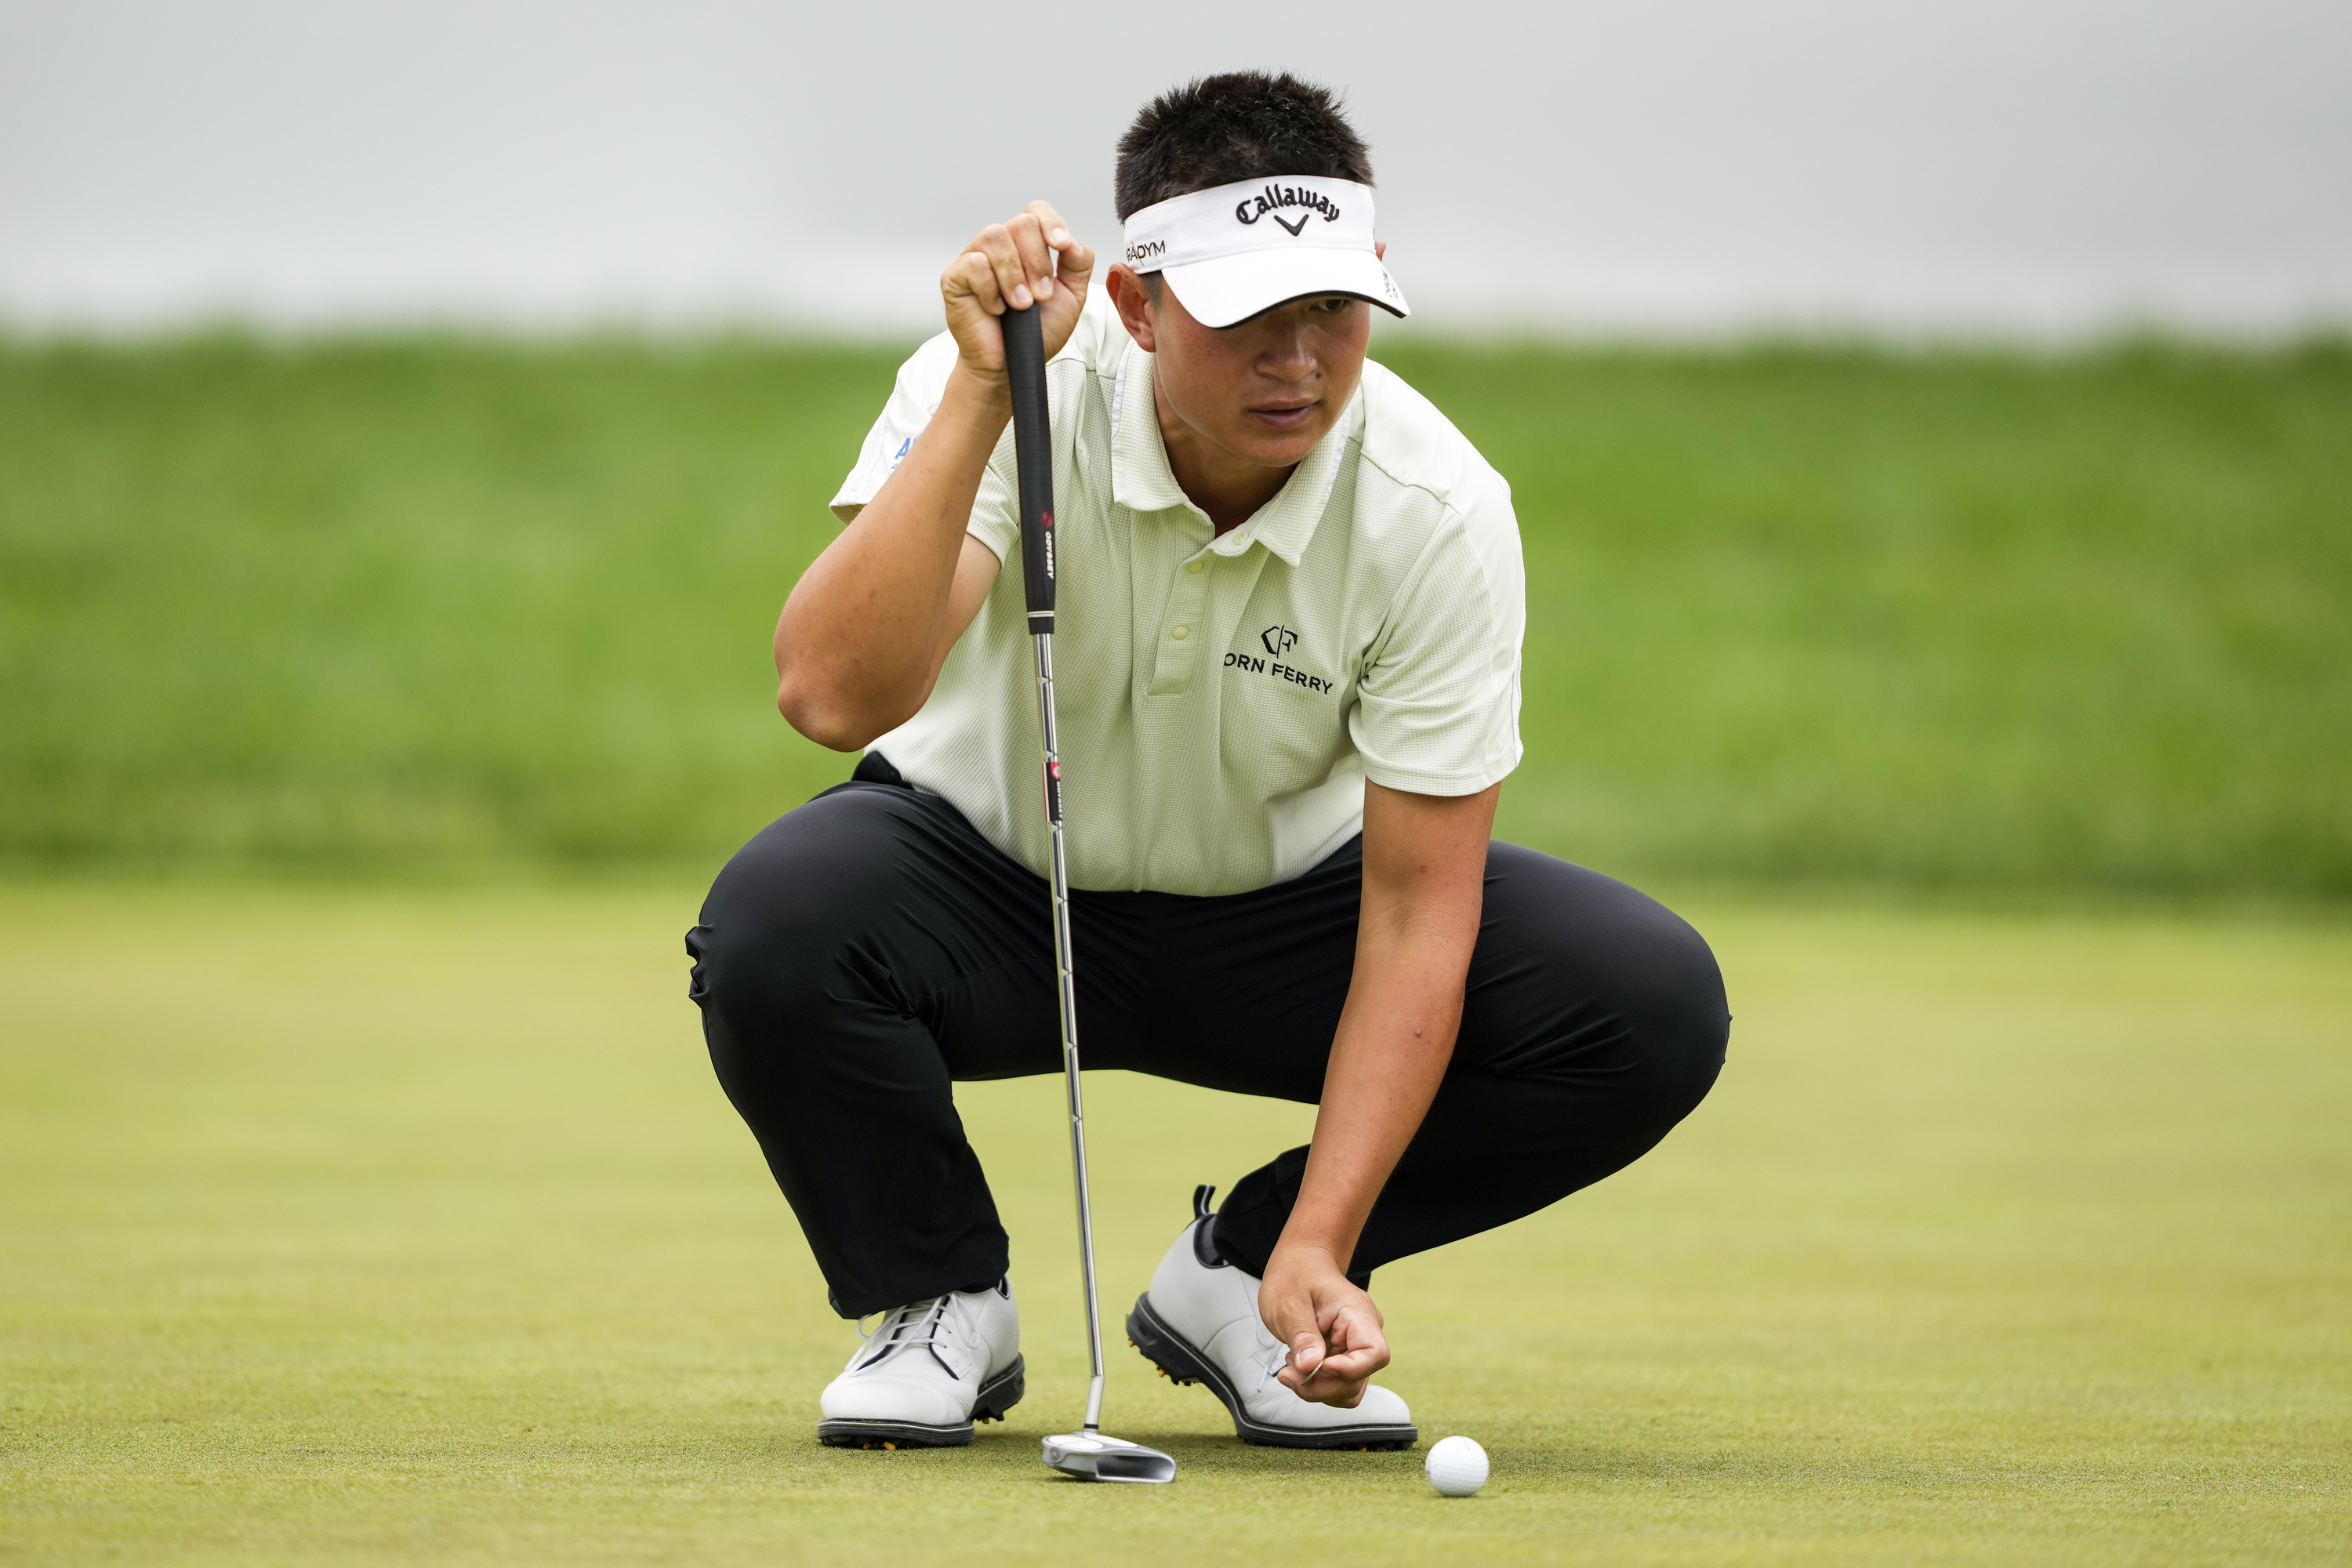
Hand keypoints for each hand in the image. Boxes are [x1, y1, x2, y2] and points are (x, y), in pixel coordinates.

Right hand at [940, 201, 1094, 389]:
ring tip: (1020, 305)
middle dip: (1038, 262)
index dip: (1052, 223)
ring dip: (1015, 275)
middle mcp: (1000, 245)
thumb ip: (1078, 264)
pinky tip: (995, 308)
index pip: (1037, 212)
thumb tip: (1072, 242)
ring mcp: (974, 257)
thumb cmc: (1037, 330)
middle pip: (1022, 223)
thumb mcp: (1071, 296)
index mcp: (1026, 245)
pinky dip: (991, 289)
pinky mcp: (954, 276)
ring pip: (996, 236)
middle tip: (1040, 296)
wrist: (1012, 363)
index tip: (1062, 247)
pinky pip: (975, 264)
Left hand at [1258, 1241, 1390, 1406]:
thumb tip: (1311, 1367)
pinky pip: (1338, 1384)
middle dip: (1321, 1387)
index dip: (1349, 1370)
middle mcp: (1364, 1333)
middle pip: (1358, 1379)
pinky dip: (1317, 1384)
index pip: (1374, 1354)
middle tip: (1287, 1374)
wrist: (1300, 1264)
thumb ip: (1301, 1336)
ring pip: (1349, 1389)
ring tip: (1290, 1367)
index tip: (1317, 1366)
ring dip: (1318, 1389)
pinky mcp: (1344, 1357)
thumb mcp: (1288, 1302)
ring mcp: (1355, 1347)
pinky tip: (1299, 1365)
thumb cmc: (1295, 1275)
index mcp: (1357, 1313)